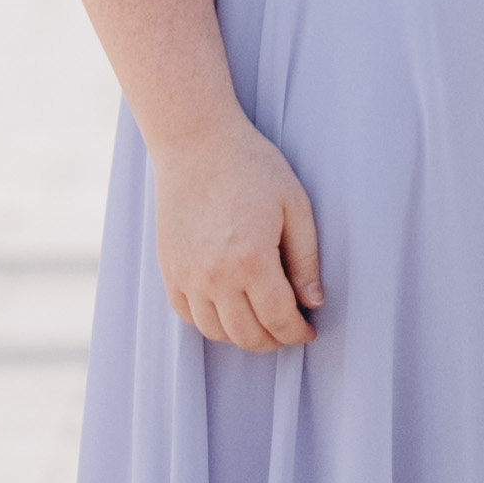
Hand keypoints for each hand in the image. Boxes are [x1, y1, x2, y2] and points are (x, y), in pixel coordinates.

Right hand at [151, 115, 323, 350]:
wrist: (196, 142)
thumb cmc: (252, 166)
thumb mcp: (295, 205)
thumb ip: (306, 259)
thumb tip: (314, 303)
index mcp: (253, 261)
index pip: (279, 320)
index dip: (298, 333)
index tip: (308, 331)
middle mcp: (215, 276)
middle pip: (247, 335)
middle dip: (274, 340)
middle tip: (288, 329)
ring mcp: (187, 275)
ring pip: (215, 332)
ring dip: (241, 336)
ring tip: (260, 322)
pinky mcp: (169, 268)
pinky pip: (187, 314)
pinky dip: (209, 322)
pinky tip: (228, 310)